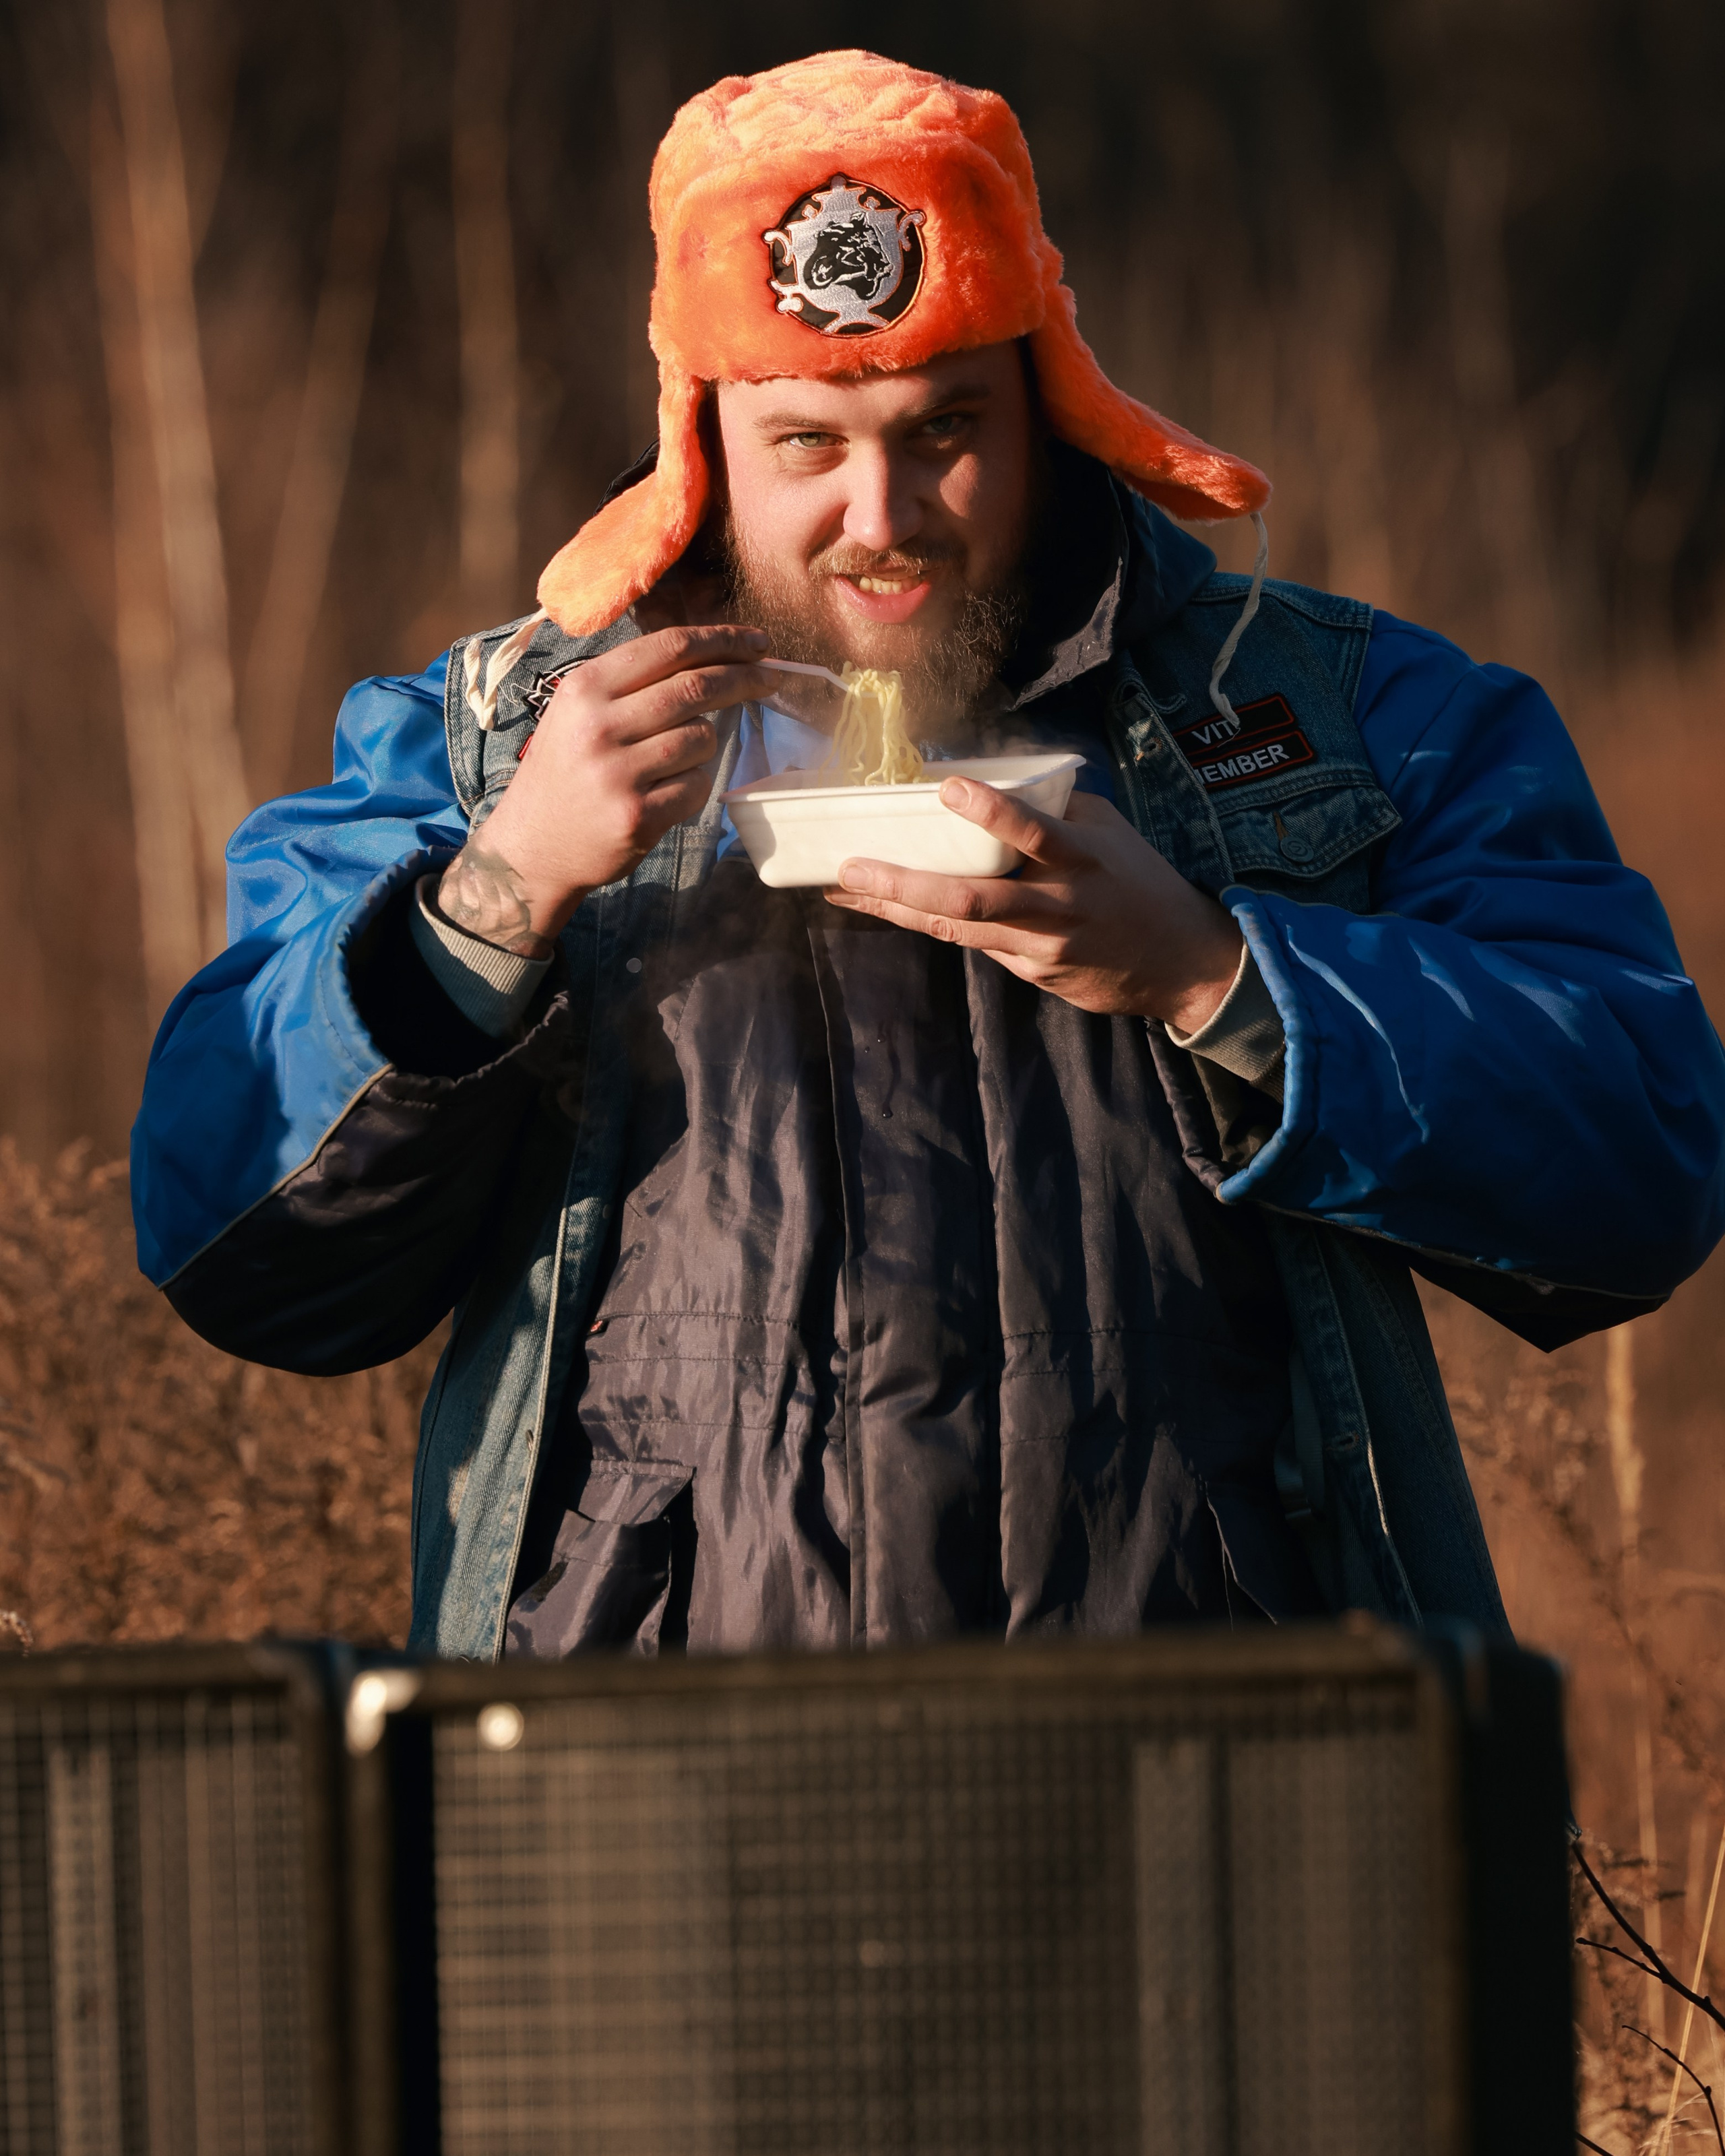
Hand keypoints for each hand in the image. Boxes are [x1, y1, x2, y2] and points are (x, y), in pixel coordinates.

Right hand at [437, 625, 772, 953]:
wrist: (531, 847)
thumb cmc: (565, 771)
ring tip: (672, 760)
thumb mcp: (578, 712)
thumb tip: (712, 656)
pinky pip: (697, 786)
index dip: (722, 640)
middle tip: (769, 680)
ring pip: (702, 738)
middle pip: (695, 687)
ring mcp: (618, 773)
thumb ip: (631, 683)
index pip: (669, 647)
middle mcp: (599, 726)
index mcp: (585, 688)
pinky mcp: (638, 816)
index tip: (758, 644)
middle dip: (743, 679)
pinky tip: (665, 793)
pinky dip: (694, 786)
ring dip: (704, 744)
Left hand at [825, 781, 1243, 1033]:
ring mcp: (1042, 946)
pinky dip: (934, 924)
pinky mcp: (1035, 972)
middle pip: (972, 899)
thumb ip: (1055, 810)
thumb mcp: (1108, 831)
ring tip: (847, 892)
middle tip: (850, 869)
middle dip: (904, 884)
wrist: (1181, 963)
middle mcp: (1057, 905)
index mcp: (1081, 857)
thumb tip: (997, 779)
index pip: (1034, 830)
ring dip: (899, 909)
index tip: (947, 786)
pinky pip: (977, 944)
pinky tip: (894, 909)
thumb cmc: (1138, 881)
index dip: (991, 811)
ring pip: (959, 929)